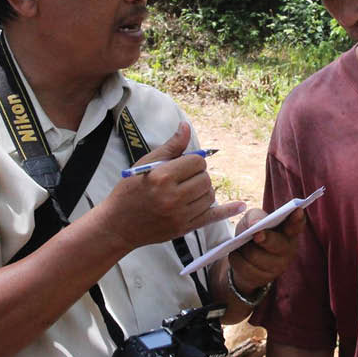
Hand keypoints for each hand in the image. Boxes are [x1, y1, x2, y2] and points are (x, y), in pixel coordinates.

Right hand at [98, 122, 243, 249]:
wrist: (117, 225)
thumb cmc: (128, 191)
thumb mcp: (145, 164)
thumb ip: (170, 147)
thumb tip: (186, 127)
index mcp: (163, 177)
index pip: (197, 162)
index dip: (192, 161)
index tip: (181, 166)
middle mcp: (173, 197)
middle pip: (205, 179)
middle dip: (197, 176)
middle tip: (182, 179)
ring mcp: (180, 215)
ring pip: (209, 195)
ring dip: (203, 190)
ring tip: (187, 191)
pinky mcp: (183, 228)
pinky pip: (212, 217)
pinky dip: (227, 211)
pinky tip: (240, 204)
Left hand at [227, 206, 306, 295]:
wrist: (244, 258)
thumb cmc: (252, 233)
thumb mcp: (253, 220)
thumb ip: (256, 216)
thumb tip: (255, 223)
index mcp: (288, 232)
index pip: (296, 224)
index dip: (297, 218)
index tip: (297, 210)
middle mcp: (288, 250)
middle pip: (277, 244)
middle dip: (266, 239)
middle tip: (257, 234)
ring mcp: (278, 266)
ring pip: (256, 256)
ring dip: (244, 249)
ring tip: (241, 244)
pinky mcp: (264, 278)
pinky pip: (245, 267)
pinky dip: (237, 259)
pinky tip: (238, 254)